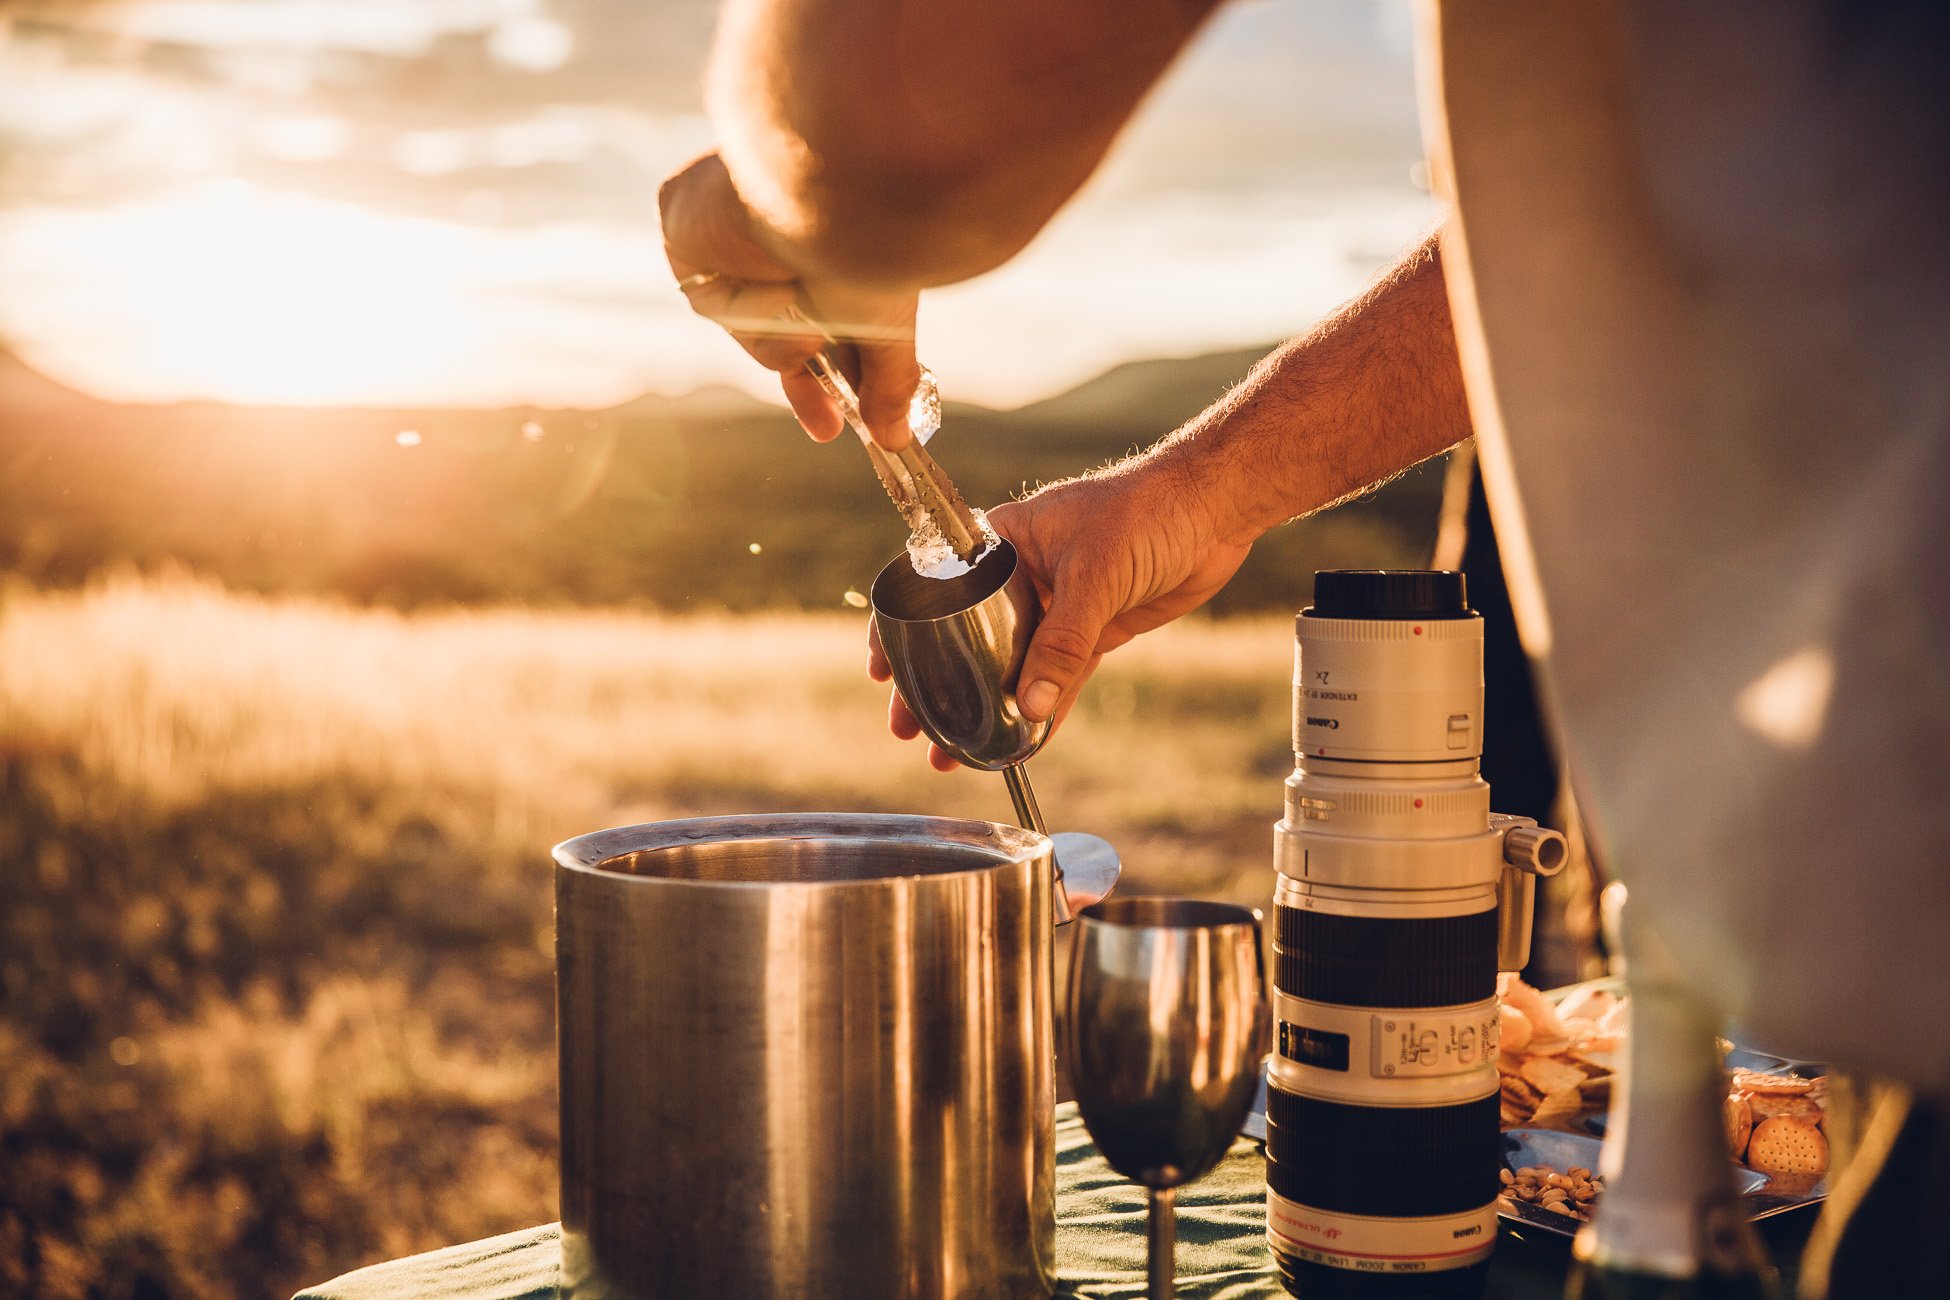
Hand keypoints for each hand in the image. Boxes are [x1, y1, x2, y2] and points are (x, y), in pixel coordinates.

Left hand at [659, 151, 922, 448]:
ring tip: (813, 304)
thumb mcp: (886, 326)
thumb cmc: (865, 246)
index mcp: (822, 244)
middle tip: (828, 425)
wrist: (828, 194)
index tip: (838, 424)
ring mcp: (724, 231)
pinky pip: (708, 300)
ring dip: (785, 331)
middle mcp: (773, 236)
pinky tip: (776, 282)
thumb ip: (889, 381)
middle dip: (804, 381)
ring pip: (744, 325)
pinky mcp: (684, 223)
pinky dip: (747, 308)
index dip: (823, 379)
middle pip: (775, 334)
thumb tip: (899, 440)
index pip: (815, 324)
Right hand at [869, 459, 1255, 768]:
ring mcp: (1056, 604)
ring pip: (1009, 665)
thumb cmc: (1149, 508)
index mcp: (1002, 539)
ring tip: (954, 753)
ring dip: (985, 708)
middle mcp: (1021, 574)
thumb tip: (1027, 707)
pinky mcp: (1093, 629)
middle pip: (966, 637)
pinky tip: (1020, 743)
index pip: (936, 585)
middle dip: (938, 687)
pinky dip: (1040, 709)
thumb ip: (1063, 644)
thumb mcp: (1095, 574)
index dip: (902, 629)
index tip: (882, 671)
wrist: (1217, 507)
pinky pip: (1058, 676)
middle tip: (911, 730)